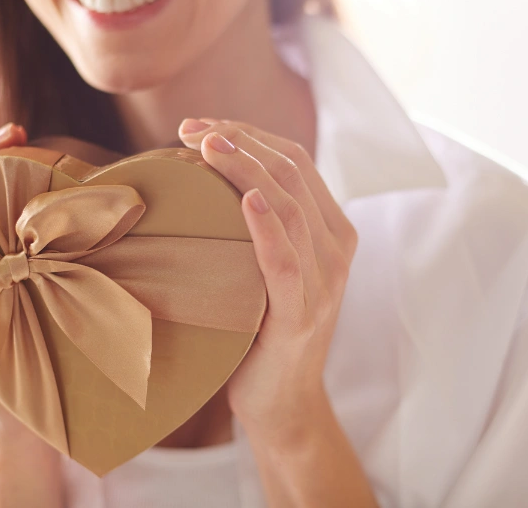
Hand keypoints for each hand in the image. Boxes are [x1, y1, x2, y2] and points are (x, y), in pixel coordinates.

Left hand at [177, 118, 358, 439]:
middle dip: (240, 141)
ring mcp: (324, 281)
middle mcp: (335, 249)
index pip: (295, 160)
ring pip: (291, 207)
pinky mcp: (302, 314)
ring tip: (207, 146)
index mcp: (330, 230)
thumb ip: (258, 225)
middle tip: (191, 129)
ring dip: (247, 170)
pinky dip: (268, 227)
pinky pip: (287, 261)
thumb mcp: (266, 266)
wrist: (281, 401)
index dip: (249, 134)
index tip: (199, 126)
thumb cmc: (260, 328)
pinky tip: (245, 200)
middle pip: (293, 172)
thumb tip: (200, 177)